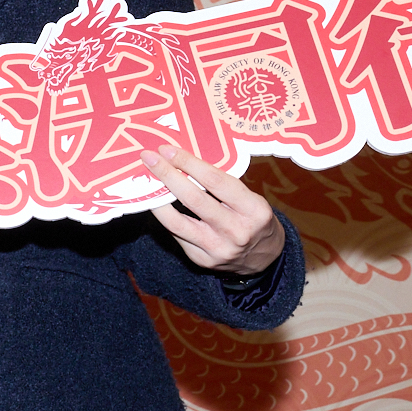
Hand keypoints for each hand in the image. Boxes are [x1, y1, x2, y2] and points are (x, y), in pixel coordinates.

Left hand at [141, 146, 283, 275]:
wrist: (265, 258)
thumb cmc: (253, 219)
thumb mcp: (250, 199)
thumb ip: (222, 184)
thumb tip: (183, 161)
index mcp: (254, 210)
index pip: (216, 181)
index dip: (189, 163)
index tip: (168, 150)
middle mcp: (237, 231)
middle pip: (194, 199)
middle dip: (168, 175)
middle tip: (149, 158)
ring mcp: (218, 248)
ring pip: (177, 222)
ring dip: (157, 199)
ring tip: (145, 181)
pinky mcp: (202, 260)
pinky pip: (177, 234)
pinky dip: (164, 217)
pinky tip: (155, 203)